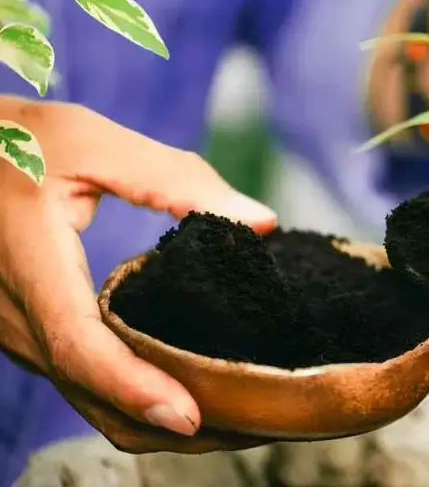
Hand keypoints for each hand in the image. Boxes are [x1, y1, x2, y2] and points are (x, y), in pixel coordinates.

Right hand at [0, 96, 277, 452]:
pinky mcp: (29, 334)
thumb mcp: (90, 141)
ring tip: (231, 423)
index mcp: (28, 264)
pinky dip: (130, 402)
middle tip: (247, 430)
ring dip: (150, 422)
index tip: (190, 416)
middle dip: (164, 425)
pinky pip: (80, 384)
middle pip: (89, 393)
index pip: (80, 346)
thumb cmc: (14, 141)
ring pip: (84, 399)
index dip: (134, 387)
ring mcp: (14, 332)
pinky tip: (185, 395)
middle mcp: (12, 314)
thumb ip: (174, 179)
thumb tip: (261, 221)